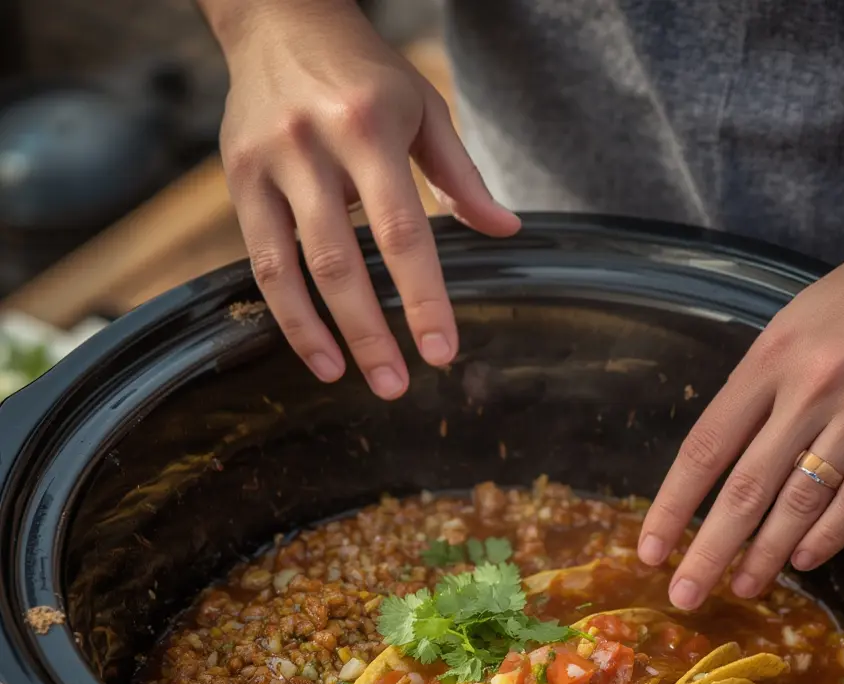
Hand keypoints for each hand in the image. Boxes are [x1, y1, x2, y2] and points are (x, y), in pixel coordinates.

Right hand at [213, 0, 520, 395]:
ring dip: (319, 333)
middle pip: (341, 260)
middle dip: (370, 330)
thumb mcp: (424, 107)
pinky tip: (312, 347)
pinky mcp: (238, 179)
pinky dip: (285, 310)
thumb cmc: (364, 71)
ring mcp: (268, 164)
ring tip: (347, 378)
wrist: (278, 16)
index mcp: (370, 128)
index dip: (422, 298)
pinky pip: (259, 260)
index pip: (403, 231)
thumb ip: (461, 175)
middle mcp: (313, 146)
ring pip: (290, 267)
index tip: (440, 352)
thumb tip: (505, 230)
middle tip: (396, 384)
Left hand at [638, 203, 843, 609]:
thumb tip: (725, 453)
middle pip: (746, 487)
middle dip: (708, 550)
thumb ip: (760, 384)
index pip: (704, 447)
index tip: (650, 548)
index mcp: (770, 358)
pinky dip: (829, 535)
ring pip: (801, 502)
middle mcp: (812, 388)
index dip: (673, 506)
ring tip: (743, 586)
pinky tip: (805, 561)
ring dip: (767, 554)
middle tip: (685, 596)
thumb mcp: (796, 321)